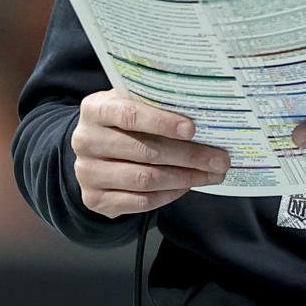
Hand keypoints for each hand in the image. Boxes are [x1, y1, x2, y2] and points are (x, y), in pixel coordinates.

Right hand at [71, 90, 229, 217]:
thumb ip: (158, 105)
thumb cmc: (124, 124)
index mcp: (95, 109)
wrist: (95, 153)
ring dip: (184, 178)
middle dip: (188, 156)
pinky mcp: (94, 199)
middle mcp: (85, 140)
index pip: (129, 114)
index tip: (192, 129)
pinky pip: (140, 201)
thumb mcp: (133, 105)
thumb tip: (206, 114)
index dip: (162, 122)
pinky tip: (186, 186)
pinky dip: (168, 195)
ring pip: (144, 179)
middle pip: (144, 151)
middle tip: (219, 159)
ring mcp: (87, 172)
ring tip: (210, 174)